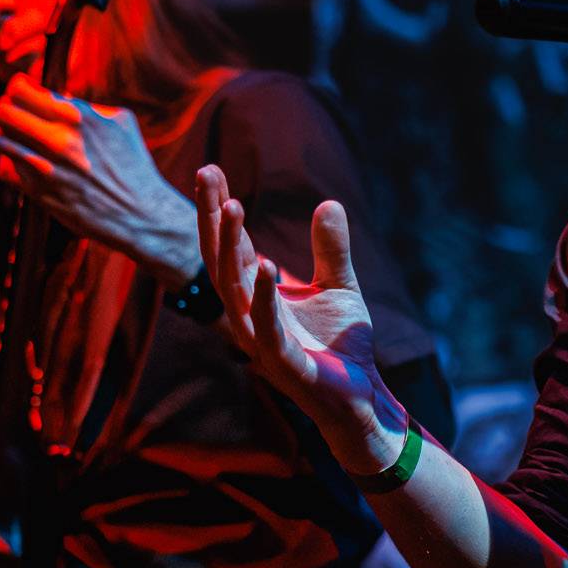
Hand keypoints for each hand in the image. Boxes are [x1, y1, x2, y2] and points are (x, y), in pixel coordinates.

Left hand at [0, 73, 201, 287]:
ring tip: (19, 141)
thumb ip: (85, 106)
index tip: (23, 94)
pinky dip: (9, 164)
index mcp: (76, 117)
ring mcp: (44, 167)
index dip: (17, 88)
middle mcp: (57, 140)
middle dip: (7, 110)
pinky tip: (24, 164)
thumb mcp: (120, 122)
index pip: (20, 89)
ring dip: (6, 137)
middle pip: (2, 111)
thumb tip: (58, 97)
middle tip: (17, 117)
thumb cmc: (134, 166)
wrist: (141, 213)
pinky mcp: (38, 192)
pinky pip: (3, 169)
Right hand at [194, 164, 403, 473]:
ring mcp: (261, 341)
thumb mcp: (339, 287)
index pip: (229, 247)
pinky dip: (262, 297)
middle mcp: (248, 316)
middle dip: (213, 217)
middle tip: (207, 173)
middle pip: (220, 261)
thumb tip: (328, 203)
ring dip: (231, 248)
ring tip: (234, 208)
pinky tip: (264, 265)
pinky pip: (266, 328)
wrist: (360, 397)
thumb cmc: (340, 346)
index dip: (218, 209)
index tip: (210, 169)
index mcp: (256, 297)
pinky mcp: (284, 364)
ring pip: (234, 291)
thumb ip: (330, 249)